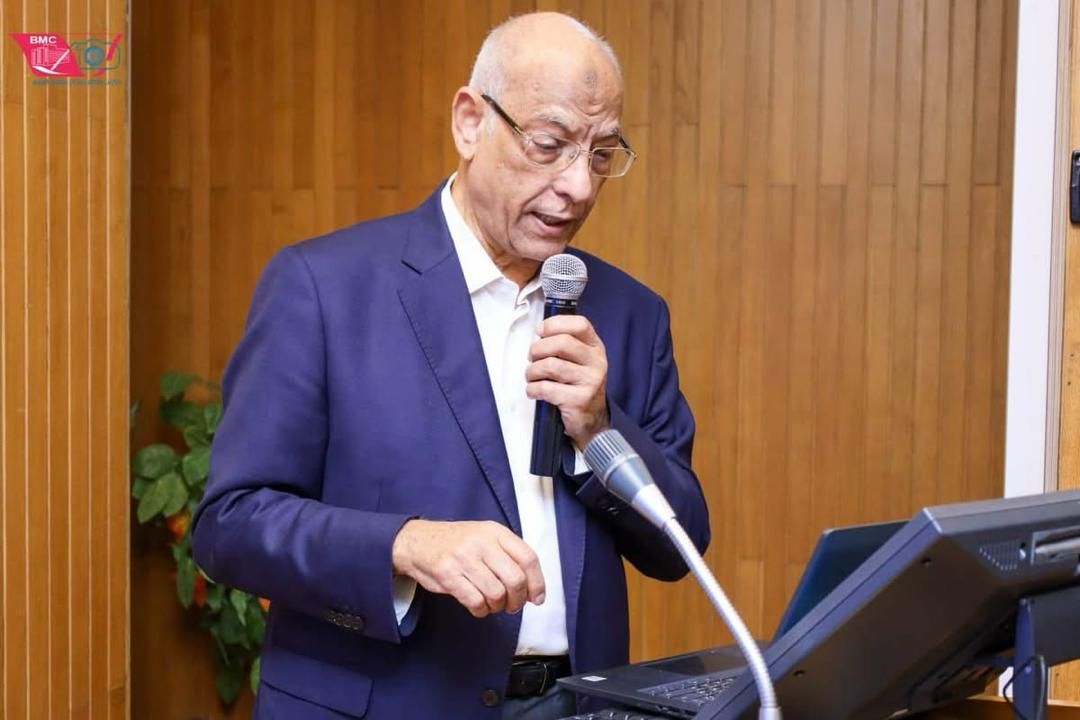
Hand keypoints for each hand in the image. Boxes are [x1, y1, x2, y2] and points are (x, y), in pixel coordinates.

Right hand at [391, 519, 544, 617]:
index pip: (528, 558)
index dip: (537, 582)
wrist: (416, 541)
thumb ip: (507, 555)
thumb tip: (531, 587)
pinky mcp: (448, 575)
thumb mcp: (484, 536)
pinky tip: (478, 606)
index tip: (536, 598)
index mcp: (495, 532)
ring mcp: (464, 558)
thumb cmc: (456, 543)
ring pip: (496, 593)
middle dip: (517, 600)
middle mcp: (481, 543)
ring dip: (498, 606)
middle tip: (512, 606)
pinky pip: (475, 601)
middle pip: (515, 579)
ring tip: (492, 604)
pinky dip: (481, 610)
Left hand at [527, 315, 609, 447]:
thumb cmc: (578, 386)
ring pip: (550, 365)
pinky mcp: (579, 400)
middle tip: (532, 358)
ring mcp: (590, 381)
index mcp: (595, 348)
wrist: (592, 420)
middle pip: (562, 343)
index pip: (580, 325)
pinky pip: (546, 388)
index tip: (539, 331)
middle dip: (538, 349)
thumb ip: (565, 344)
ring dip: (532, 371)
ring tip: (531, 377)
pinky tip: (534, 391)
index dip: (555, 324)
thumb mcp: (580, 361)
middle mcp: (596, 362)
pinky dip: (533, 389)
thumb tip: (539, 333)